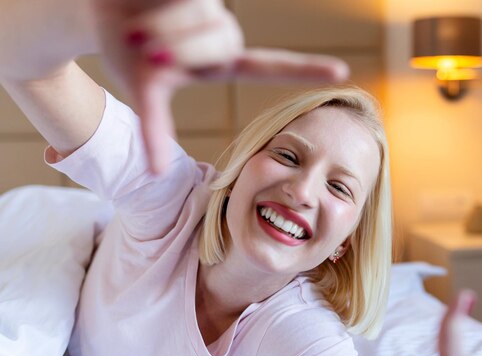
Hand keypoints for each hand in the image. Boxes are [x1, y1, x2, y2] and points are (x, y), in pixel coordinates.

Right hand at [90, 0, 348, 173]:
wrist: (99, 11)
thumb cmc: (127, 52)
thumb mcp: (142, 87)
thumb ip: (156, 125)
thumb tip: (158, 173)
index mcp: (222, 61)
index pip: (270, 66)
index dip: (305, 69)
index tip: (342, 72)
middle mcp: (223, 32)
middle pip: (216, 44)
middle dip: (176, 48)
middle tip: (140, 45)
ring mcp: (211, 5)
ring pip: (199, 17)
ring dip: (160, 26)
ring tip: (135, 27)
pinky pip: (182, 1)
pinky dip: (159, 10)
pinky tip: (143, 3)